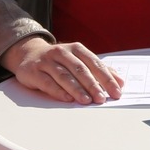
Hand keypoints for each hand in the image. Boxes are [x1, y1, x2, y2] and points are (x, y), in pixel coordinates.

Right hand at [0, 37, 122, 104]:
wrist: (28, 54)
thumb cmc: (59, 60)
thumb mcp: (78, 60)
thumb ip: (99, 70)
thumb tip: (120, 82)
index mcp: (77, 49)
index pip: (95, 63)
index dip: (107, 78)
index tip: (116, 91)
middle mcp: (62, 52)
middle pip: (80, 69)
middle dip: (93, 85)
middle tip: (101, 98)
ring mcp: (47, 61)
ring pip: (64, 75)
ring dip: (76, 89)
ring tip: (86, 100)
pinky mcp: (34, 71)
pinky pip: (47, 82)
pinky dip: (57, 91)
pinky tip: (67, 98)